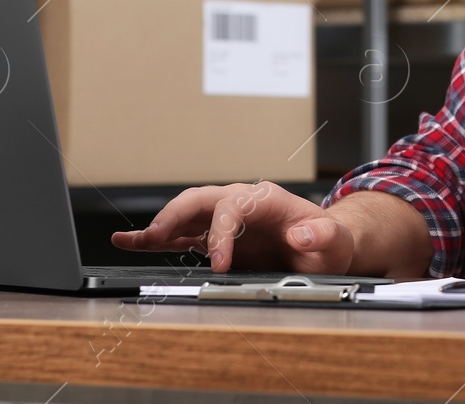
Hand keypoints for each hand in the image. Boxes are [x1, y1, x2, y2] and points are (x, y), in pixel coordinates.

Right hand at [111, 181, 353, 273]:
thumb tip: (300, 235)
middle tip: (155, 236)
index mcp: (267, 199)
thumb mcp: (336, 241)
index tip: (219, 264)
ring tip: (128, 240)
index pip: (233, 207)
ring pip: (186, 214)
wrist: (326, 248)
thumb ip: (323, 236)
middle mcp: (242, 203)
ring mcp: (227, 220)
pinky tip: (131, 242)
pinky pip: (182, 235)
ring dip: (158, 226)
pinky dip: (157, 239)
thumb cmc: (330, 242)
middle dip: (174, 215)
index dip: (221, 234)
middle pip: (200, 200)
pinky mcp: (217, 238)